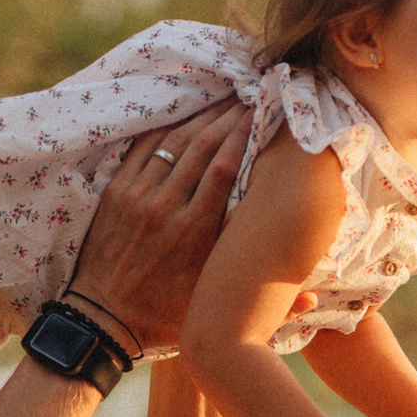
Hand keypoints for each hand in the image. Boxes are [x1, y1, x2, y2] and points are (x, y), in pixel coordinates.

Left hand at [67, 101, 250, 353]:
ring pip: (174, 142)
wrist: (101, 321)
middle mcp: (166, 208)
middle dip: (228, 116)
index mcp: (194, 234)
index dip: (244, 134)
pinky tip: (184, 114)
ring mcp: (137, 197)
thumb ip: (264, 306)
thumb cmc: (162, 318)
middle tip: (249, 95)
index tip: (263, 114)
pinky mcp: (116, 193)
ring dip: (200, 116)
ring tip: (223, 99)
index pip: (223, 167)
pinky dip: (165, 128)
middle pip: (202, 146)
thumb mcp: (214, 309)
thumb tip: (314, 303)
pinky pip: (143, 149)